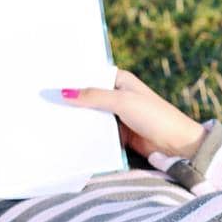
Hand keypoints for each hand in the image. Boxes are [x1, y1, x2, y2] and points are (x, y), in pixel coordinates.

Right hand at [60, 69, 205, 160]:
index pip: (90, 76)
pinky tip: (67, 135)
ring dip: (76, 119)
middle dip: (70, 101)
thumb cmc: (155, 116)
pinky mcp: (118, 134)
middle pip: (88, 97)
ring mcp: (117, 116)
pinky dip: (86, 134)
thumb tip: (64, 92)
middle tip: (43, 101)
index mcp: (120, 80)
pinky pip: (97, 132)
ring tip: (49, 119)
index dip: (71, 78)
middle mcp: (117, 96)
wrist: (177, 145)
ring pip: (91, 116)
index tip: (48, 80)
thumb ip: (93, 97)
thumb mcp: (123, 102)